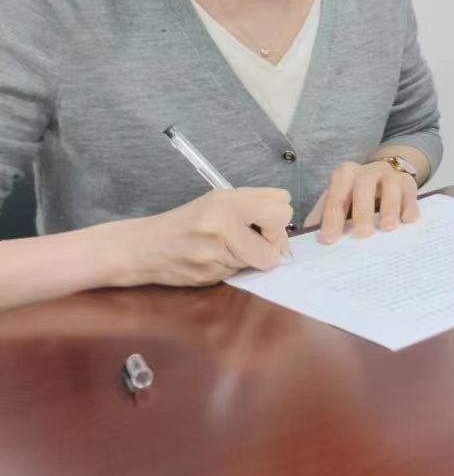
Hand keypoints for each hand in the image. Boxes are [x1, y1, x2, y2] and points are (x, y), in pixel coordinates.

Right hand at [114, 188, 293, 286]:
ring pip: (264, 259)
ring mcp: (217, 253)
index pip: (281, 207)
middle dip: (272, 240)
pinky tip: (217, 258)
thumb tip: (286, 218)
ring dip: (255, 256)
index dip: (277, 216)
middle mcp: (223, 225)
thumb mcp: (219, 199)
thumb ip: (254, 202)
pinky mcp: (212, 276)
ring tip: (231, 247)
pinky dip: (237, 266)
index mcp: (227, 202)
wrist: (145, 247)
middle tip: (254, 237)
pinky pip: (243, 272)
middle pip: (279, 237)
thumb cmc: (187, 221)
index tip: (264, 221)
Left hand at [304, 160, 420, 243]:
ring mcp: (390, 175)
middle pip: (363, 187)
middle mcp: (367, 171)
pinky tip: (408, 221)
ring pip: (390, 187)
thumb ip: (324, 215)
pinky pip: (410, 194)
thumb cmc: (356, 194)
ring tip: (388, 228)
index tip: (330, 240)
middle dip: (362, 211)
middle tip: (362, 234)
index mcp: (344, 175)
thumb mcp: (338, 199)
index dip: (332, 219)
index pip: (336, 198)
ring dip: (389, 208)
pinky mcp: (409, 183)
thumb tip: (307, 237)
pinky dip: (409, 207)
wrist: (386, 174)